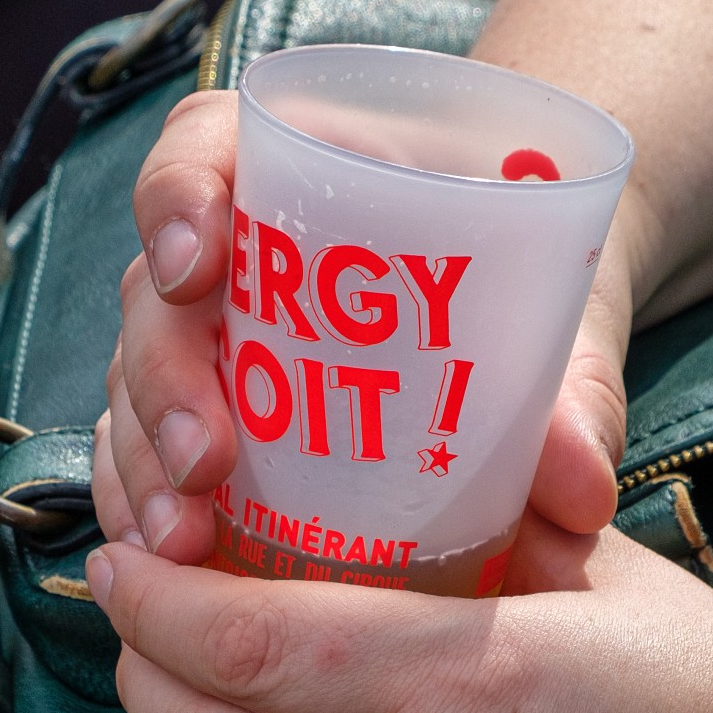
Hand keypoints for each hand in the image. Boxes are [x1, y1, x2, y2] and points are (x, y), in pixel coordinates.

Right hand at [93, 90, 635, 557]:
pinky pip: (140, 453)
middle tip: (205, 463)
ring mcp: (204, 336)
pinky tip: (170, 562)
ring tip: (181, 541)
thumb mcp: (558, 323)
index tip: (196, 271)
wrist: (526, 324)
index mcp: (300, 171)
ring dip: (140, 464)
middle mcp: (229, 248)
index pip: (200, 150)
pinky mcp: (202, 417)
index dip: (176, 199)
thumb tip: (580, 498)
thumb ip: (575, 397)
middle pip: (153, 294)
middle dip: (162, 382)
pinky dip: (143, 506)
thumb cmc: (525, 288)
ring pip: (133, 384)